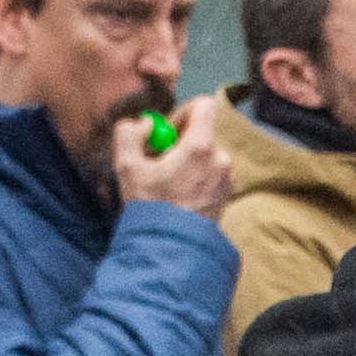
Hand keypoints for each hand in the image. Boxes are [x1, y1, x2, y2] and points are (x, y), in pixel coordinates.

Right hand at [116, 98, 238, 220]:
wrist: (171, 250)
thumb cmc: (150, 208)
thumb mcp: (127, 167)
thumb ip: (129, 133)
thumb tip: (145, 123)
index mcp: (201, 147)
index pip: (204, 105)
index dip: (183, 112)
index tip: (168, 132)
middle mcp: (221, 159)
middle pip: (204, 132)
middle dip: (182, 141)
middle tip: (161, 163)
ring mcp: (228, 178)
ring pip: (208, 154)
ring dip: (190, 160)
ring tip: (170, 183)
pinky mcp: (228, 194)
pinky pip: (213, 172)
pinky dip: (199, 176)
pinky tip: (181, 195)